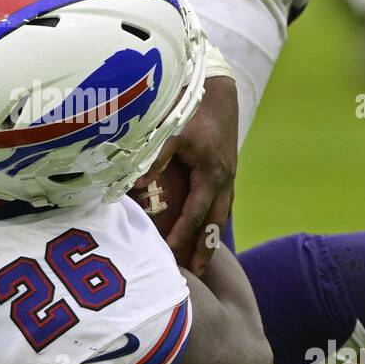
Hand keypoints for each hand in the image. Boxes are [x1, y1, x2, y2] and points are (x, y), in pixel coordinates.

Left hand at [135, 75, 237, 277]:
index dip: (182, 237)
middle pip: (215, 223)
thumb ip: (155, 158)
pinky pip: (222, 201)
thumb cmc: (192, 107)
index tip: (171, 256)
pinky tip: (206, 228)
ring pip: (221, 213)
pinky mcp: (227, 169)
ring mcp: (229, 175)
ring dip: (211, 236)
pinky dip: (214, 218)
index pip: (195, 215)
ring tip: (203, 259)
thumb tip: (135, 185)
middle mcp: (224, 179)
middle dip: (206, 250)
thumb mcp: (171, 131)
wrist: (218, 88)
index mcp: (211, 174)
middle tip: (197, 275)